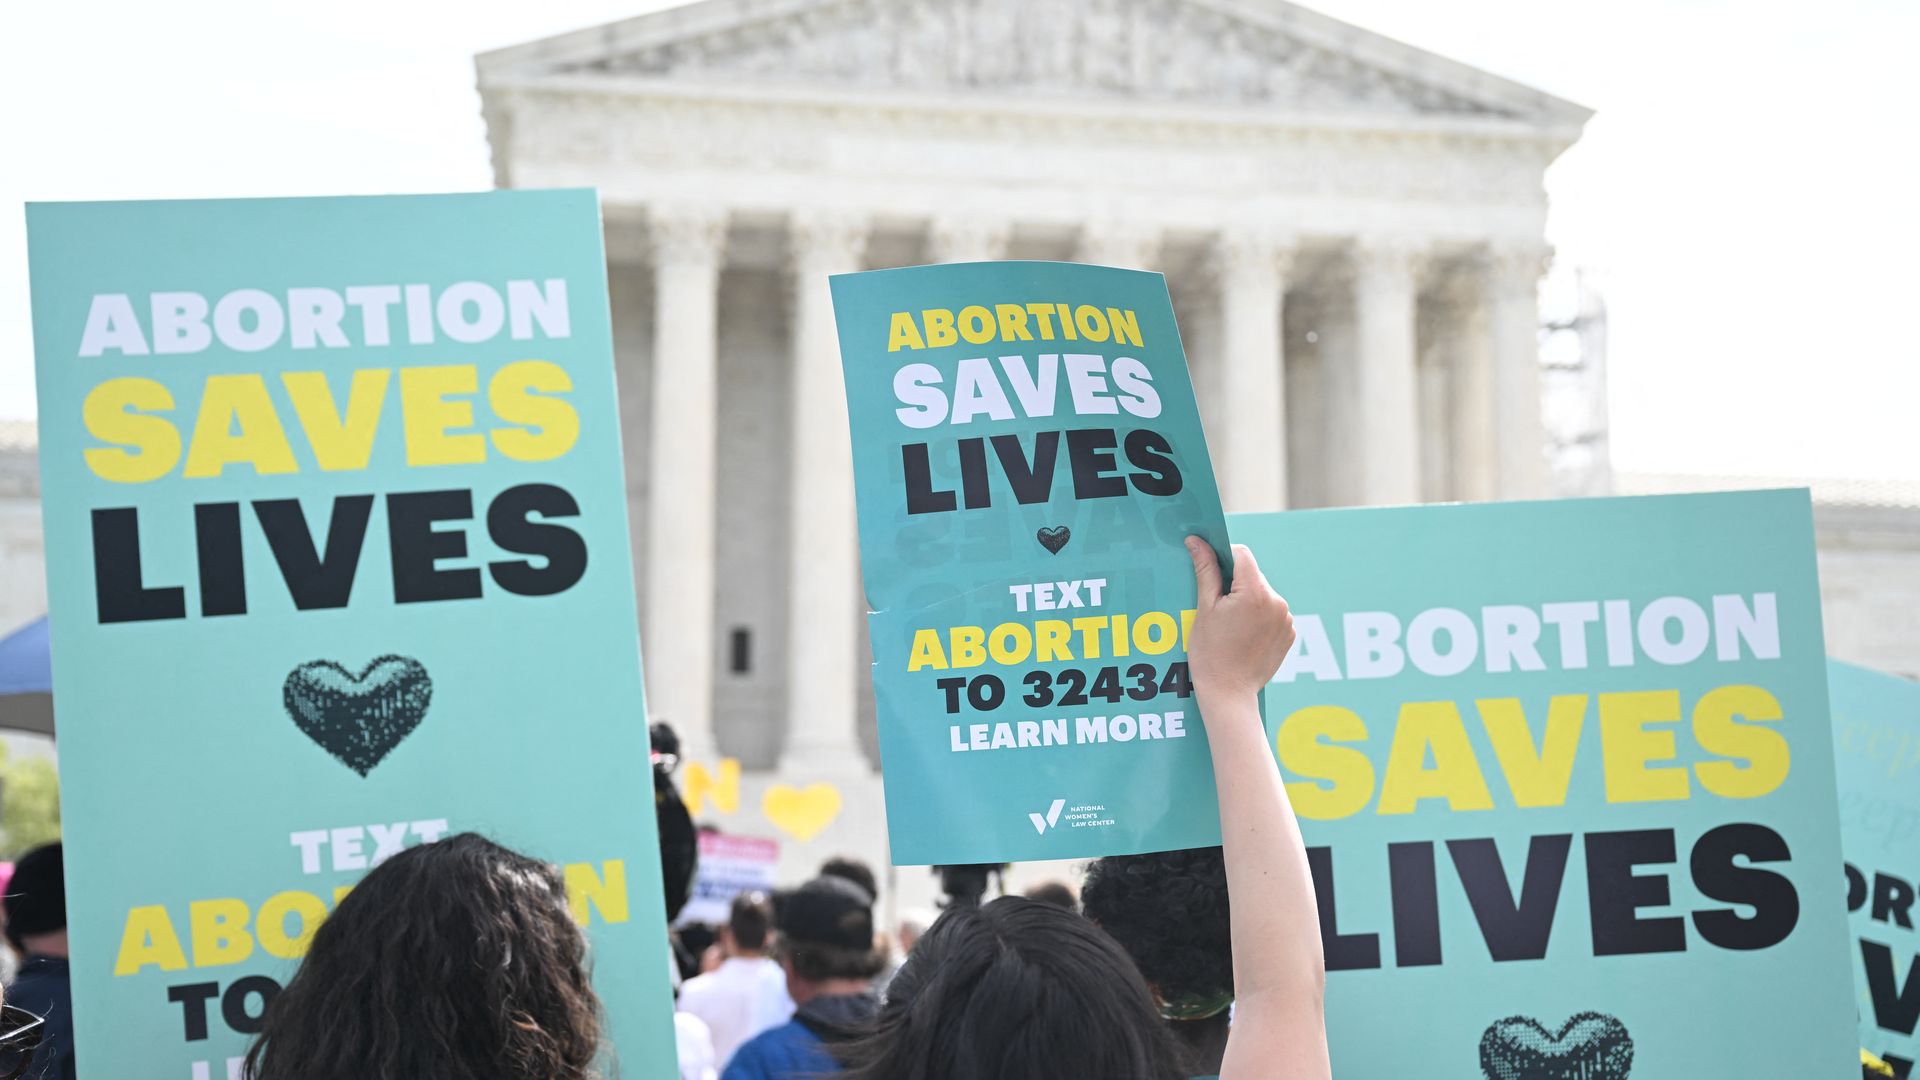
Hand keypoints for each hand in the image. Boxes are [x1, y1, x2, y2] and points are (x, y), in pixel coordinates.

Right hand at [1184, 537, 1295, 702]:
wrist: (1229, 694)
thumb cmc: (1210, 653)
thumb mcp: (1204, 609)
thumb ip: (1205, 570)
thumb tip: (1197, 541)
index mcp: (1255, 592)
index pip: (1241, 554)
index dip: (1223, 556)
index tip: (1209, 568)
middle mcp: (1277, 602)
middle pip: (1252, 575)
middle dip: (1234, 583)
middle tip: (1215, 606)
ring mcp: (1286, 619)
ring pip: (1263, 594)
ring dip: (1247, 600)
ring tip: (1229, 626)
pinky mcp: (1290, 634)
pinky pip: (1273, 614)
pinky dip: (1259, 617)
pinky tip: (1242, 636)